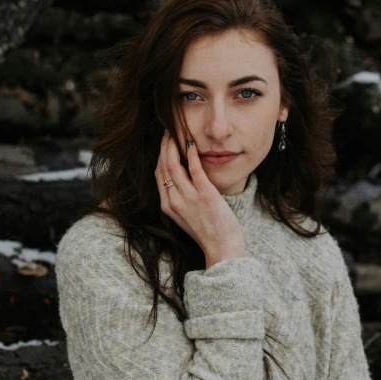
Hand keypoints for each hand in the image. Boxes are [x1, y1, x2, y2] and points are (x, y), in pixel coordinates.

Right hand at [155, 131, 244, 259]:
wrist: (222, 248)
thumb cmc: (207, 231)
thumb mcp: (185, 216)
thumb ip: (179, 199)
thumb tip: (180, 179)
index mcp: (167, 206)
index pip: (158, 174)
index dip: (160, 156)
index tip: (164, 143)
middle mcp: (174, 201)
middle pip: (164, 166)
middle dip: (165, 146)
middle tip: (168, 131)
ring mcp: (189, 198)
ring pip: (174, 165)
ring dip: (175, 146)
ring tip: (178, 132)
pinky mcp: (206, 195)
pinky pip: (195, 169)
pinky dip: (192, 154)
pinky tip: (192, 143)